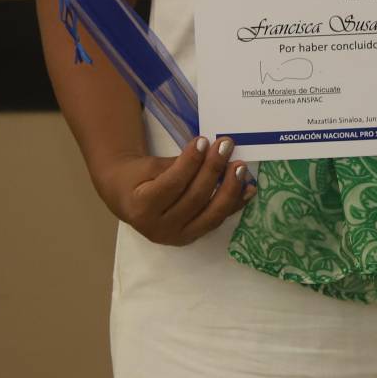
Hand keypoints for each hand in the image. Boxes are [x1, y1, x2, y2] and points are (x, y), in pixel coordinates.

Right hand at [95, 136, 252, 245]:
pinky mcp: (192, 237)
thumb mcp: (148, 167)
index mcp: (141, 208)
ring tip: (240, 166)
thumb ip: (177, 164)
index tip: (204, 140)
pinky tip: (249, 188)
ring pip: (211, 214)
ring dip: (230, 188)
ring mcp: (177, 237)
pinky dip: (236, 204)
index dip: (191, 162)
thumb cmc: (136, 178)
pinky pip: (218, 220)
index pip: (172, 184)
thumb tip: (210, 151)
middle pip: (195, 198)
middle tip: (226, 145)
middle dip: (213, 169)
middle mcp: (159, 228)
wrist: (127, 199)